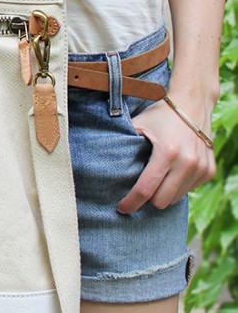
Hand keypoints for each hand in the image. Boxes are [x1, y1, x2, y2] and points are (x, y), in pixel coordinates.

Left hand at [116, 98, 215, 213]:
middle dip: (147, 200)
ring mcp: (200, 168)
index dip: (131, 202)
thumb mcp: (139, 124)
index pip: (146, 190)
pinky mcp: (209, 171)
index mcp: (166, 153)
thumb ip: (123, 143)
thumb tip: (102, 162)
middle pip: (161, 201)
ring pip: (176, 198)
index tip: (122, 208)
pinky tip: (173, 171)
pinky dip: (178, 186)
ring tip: (157, 178)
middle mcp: (187, 163)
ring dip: (164, 193)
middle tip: (139, 191)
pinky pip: (189, 190)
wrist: (193, 104)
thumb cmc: (161, 114)